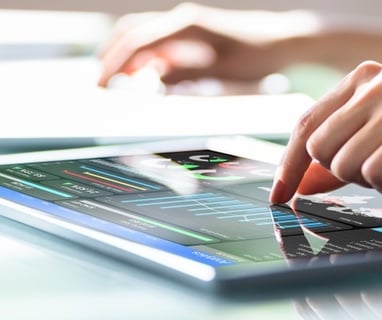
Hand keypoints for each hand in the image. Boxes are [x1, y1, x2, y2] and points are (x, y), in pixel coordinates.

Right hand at [97, 3, 311, 86]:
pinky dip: (145, 59)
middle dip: (112, 57)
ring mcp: (185, 26)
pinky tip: (143, 76)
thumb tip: (151, 80)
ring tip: (115, 81)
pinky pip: (159, 45)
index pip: (138, 43)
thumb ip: (185, 74)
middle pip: (132, 32)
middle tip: (101, 84)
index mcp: (187, 26)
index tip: (101, 84)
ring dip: (126, 57)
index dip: (116, 63)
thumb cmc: (257, 55)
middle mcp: (182, 20)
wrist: (281, 40)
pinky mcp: (190, 35)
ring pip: (142, 36)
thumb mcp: (222, 71)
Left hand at [270, 60, 381, 202]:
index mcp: (361, 80)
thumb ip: (335, 152)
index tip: (279, 194)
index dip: (288, 165)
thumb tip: (297, 186)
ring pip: (343, 164)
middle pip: (318, 148)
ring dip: (365, 175)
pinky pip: (372, 173)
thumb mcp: (372, 129)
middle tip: (370, 160)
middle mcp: (376, 86)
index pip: (305, 125)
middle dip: (338, 167)